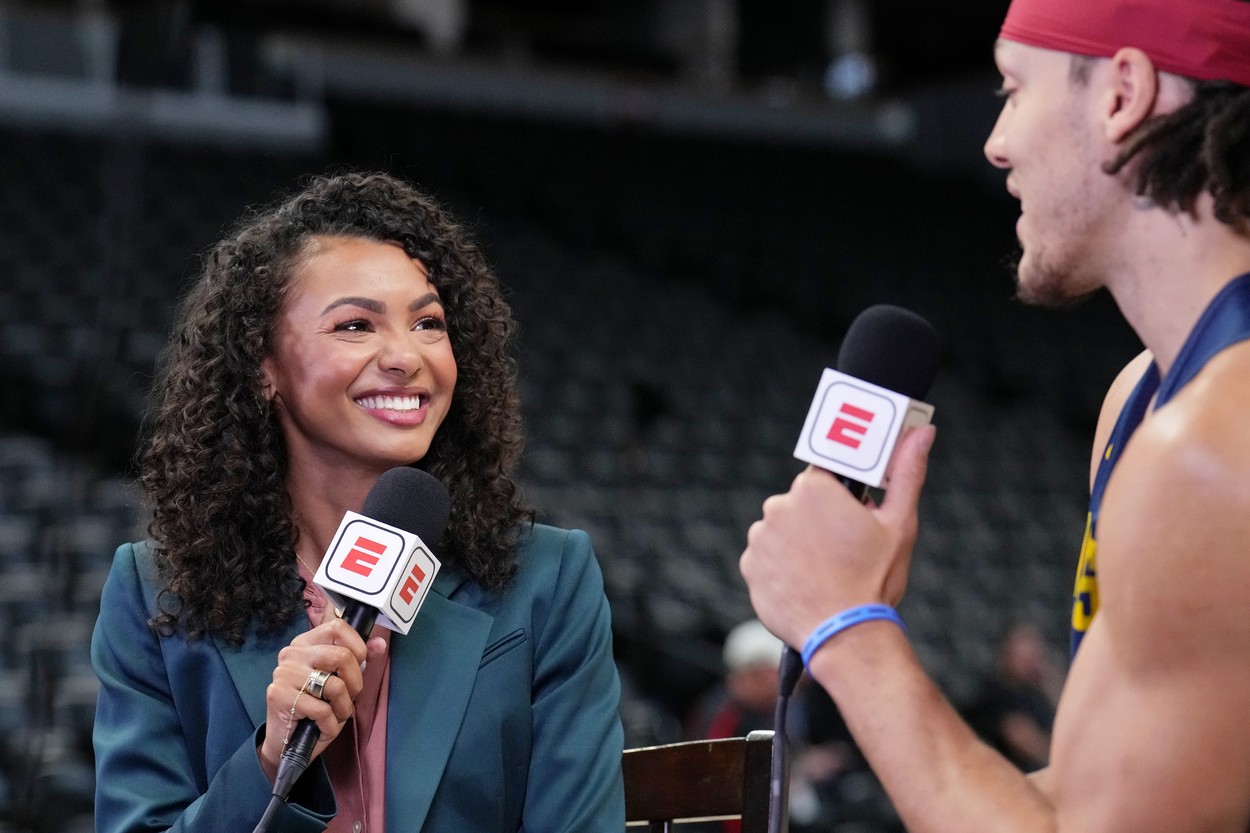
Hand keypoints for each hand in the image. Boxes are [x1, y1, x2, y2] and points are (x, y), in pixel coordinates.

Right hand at [258, 610, 372, 782]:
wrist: (286, 743)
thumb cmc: (317, 709)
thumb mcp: (342, 681)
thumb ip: (360, 659)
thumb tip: (380, 644)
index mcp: (306, 643)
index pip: (337, 627)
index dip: (357, 647)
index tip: (359, 665)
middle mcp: (292, 653)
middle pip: (342, 656)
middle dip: (355, 684)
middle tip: (348, 698)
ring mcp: (284, 673)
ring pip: (335, 685)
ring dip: (343, 708)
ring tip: (333, 715)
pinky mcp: (279, 696)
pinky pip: (322, 710)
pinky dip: (330, 725)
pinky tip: (320, 727)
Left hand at [739, 425, 934, 648]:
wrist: (846, 636)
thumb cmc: (875, 579)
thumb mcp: (899, 523)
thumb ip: (908, 471)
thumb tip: (923, 431)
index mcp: (813, 488)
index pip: (823, 475)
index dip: (841, 498)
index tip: (851, 519)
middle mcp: (778, 506)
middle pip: (801, 503)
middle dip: (820, 521)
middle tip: (844, 552)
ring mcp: (760, 538)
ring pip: (782, 531)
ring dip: (799, 544)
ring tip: (825, 572)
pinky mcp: (749, 567)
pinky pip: (766, 558)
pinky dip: (782, 568)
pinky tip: (806, 584)